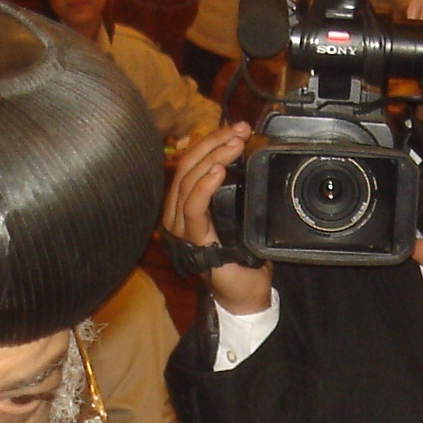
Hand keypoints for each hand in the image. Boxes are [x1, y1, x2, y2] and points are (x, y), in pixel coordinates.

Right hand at [162, 121, 271, 315]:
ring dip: (213, 159)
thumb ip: (232, 190)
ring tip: (233, 145)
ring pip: (188, 182)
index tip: (234, 128)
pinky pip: (193, 208)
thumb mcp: (239, 214)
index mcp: (184, 205)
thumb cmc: (242, 257)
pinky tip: (217, 172)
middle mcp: (176, 215)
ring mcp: (182, 229)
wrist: (246, 294)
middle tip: (238, 131)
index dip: (210, 141)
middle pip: (186, 167)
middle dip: (213, 143)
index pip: (189, 163)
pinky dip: (204, 187)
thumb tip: (244, 157)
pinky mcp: (193, 241)